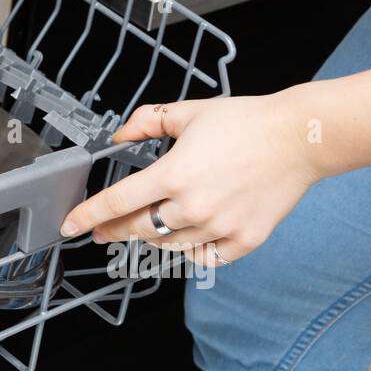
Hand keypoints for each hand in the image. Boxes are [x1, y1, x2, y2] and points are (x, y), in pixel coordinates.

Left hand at [59, 90, 321, 265]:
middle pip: (137, 229)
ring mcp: (219, 227)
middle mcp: (193, 206)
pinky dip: (191, 251)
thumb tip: (120, 134)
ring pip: (168, 246)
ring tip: (143, 230)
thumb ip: (147, 122)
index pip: (117, 202)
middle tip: (103, 231)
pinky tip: (184, 239)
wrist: (299, 138)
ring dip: (150, 239)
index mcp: (174, 174)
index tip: (71, 226)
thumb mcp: (188, 112)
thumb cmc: (246, 122)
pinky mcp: (244, 241)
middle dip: (113, 231)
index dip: (88, 215)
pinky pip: (205, 258)